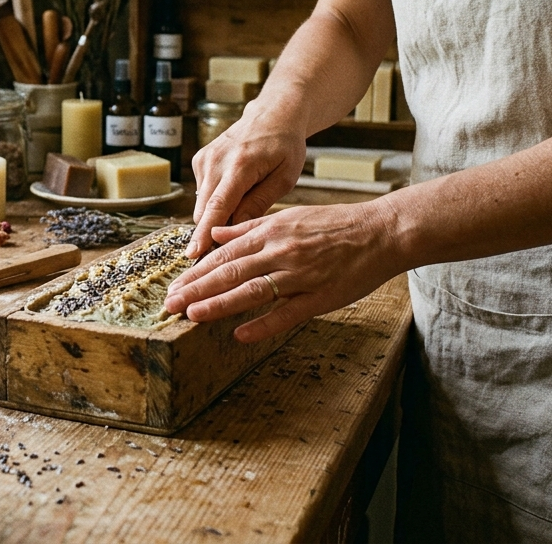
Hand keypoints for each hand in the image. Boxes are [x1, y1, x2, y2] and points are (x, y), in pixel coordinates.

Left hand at [165, 201, 404, 343]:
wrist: (381, 232)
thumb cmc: (335, 225)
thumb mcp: (289, 217)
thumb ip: (250, 227)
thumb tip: (216, 232)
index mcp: (271, 232)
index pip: (224, 254)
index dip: (197, 271)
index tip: (174, 285)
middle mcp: (280, 251)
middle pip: (230, 272)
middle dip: (197, 289)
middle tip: (170, 304)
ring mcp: (300, 275)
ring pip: (252, 291)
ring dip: (219, 304)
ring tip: (193, 315)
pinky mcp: (320, 296)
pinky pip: (287, 313)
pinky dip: (263, 324)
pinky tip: (240, 335)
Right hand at [188, 101, 307, 258]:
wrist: (272, 114)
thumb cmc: (284, 146)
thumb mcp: (284, 178)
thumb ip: (258, 204)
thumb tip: (235, 231)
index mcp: (240, 166)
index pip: (218, 206)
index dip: (205, 233)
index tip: (193, 254)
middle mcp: (216, 161)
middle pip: (204, 210)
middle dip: (213, 230)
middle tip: (234, 241)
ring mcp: (204, 159)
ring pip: (202, 204)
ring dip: (217, 214)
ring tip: (244, 204)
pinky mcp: (199, 160)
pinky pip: (202, 193)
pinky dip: (216, 200)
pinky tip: (236, 189)